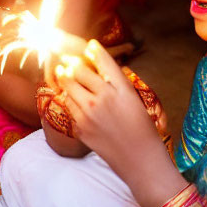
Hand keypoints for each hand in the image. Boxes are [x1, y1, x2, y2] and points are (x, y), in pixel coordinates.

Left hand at [56, 40, 165, 177]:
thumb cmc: (143, 129)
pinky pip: (69, 107)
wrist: (140, 161)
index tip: (90, 45)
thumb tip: (100, 70)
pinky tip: (73, 98)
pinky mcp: (81, 127)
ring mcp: (90, 114)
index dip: (95, 50)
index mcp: (122, 89)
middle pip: (79, 70)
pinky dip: (70, 100)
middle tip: (68, 59)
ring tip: (64, 73)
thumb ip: (118, 84)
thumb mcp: (134, 100)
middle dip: (73, 62)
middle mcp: (104, 98)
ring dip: (67, 79)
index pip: (104, 61)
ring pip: (68, 87)